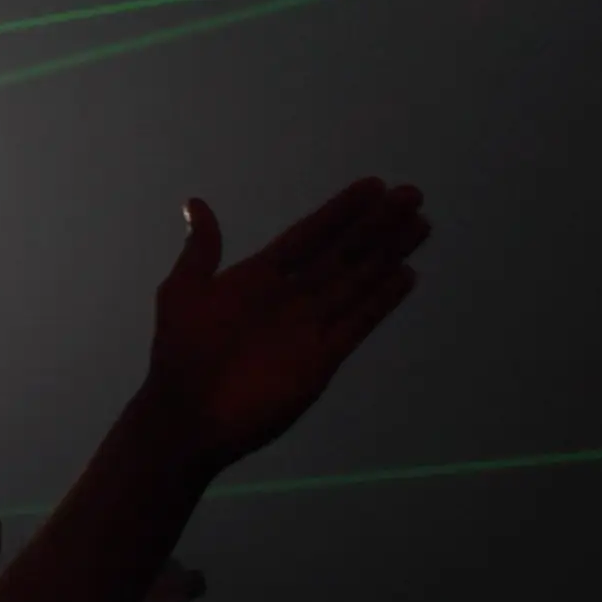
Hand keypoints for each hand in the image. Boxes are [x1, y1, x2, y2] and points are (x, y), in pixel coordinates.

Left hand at [141, 181, 427, 470]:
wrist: (188, 414)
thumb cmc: (182, 352)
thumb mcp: (184, 292)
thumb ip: (201, 251)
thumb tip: (197, 204)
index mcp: (259, 277)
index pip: (309, 235)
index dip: (341, 212)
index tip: (373, 186)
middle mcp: (292, 296)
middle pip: (343, 253)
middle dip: (377, 224)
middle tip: (412, 194)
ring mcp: (310, 326)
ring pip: (357, 281)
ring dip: (388, 254)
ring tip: (420, 226)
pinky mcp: (322, 358)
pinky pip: (357, 323)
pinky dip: (381, 300)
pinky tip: (405, 277)